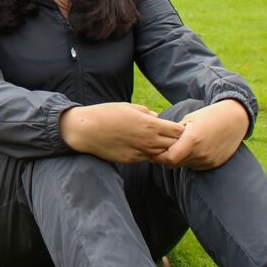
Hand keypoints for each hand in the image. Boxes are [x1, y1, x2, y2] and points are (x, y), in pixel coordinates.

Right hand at [60, 102, 183, 163]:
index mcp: (150, 124)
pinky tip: (141, 147)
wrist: (86, 130)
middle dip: (174, 141)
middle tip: (168, 136)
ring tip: (154, 141)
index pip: (178, 131)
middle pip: (174, 145)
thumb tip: (156, 117)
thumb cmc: (107, 113)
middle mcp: (149, 140)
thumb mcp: (128, 107)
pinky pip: (147, 158)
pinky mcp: (131, 160)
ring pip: (162, 154)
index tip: (174, 127)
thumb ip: (146, 112)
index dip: (179, 129)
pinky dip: (148, 154)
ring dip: (162, 149)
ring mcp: (140, 152)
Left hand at [151, 99, 248, 170]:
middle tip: (164, 149)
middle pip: (175, 163)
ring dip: (180, 159)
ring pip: (185, 165)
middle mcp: (200, 153)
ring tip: (183, 145)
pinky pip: (196, 166)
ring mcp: (208, 160)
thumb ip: (174, 133)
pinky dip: (192, 160)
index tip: (154, 151)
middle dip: (167, 158)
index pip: (169, 159)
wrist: (235, 119)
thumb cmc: (209, 116)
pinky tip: (196, 148)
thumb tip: (158, 142)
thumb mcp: (189, 120)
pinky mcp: (214, 164)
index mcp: (192, 140)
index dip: (159, 157)